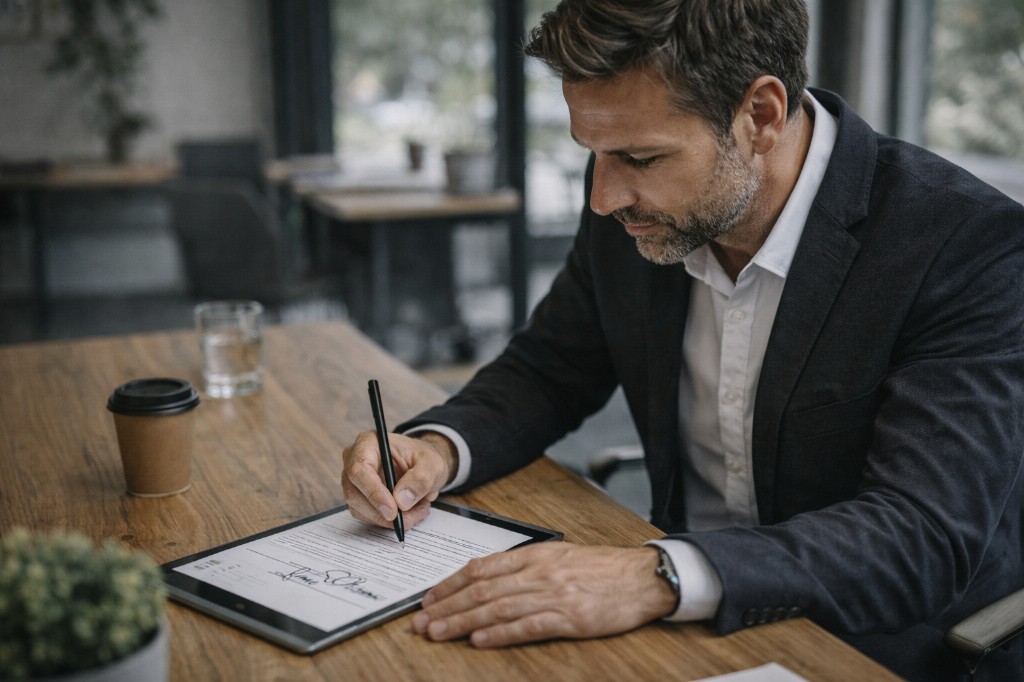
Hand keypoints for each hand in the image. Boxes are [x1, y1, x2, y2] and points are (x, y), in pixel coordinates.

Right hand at [341, 431, 455, 528]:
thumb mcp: (432, 464)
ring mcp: (354, 481)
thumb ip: (420, 479)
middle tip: (409, 518)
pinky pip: (367, 516)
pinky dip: (387, 521)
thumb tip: (402, 500)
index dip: (374, 492)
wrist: (423, 467)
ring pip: (359, 509)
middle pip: (354, 493)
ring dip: (388, 519)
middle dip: (382, 512)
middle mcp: (355, 461)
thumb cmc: (423, 458)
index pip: (360, 469)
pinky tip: (408, 513)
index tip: (392, 511)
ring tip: (416, 511)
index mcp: (369, 443)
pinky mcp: (359, 498)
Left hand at [411, 543, 676, 646]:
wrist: (642, 577)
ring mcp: (555, 595)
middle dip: (448, 606)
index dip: (450, 584)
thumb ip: (526, 566)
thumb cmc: (602, 568)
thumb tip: (488, 579)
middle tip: (422, 622)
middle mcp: (539, 572)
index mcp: (535, 555)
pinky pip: (529, 625)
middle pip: (482, 589)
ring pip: (498, 607)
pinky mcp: (571, 617)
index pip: (482, 568)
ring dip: (463, 621)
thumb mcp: (560, 556)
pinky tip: (480, 639)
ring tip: (440, 633)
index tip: (429, 599)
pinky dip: (501, 633)